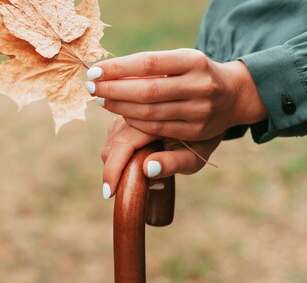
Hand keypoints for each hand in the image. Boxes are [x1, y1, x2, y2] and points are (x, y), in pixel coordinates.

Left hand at [85, 49, 266, 140]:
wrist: (234, 94)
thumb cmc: (194, 73)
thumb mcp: (180, 60)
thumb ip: (150, 67)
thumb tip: (108, 72)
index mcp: (193, 61)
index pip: (148, 63)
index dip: (117, 68)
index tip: (93, 71)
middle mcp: (199, 85)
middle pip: (146, 91)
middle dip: (113, 90)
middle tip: (90, 87)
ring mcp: (200, 111)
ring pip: (150, 113)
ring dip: (119, 107)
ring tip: (100, 98)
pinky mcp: (197, 132)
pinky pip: (157, 128)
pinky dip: (135, 121)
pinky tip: (121, 113)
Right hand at [101, 116, 222, 198]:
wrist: (199, 116)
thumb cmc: (199, 140)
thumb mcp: (193, 156)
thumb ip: (172, 163)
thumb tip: (147, 169)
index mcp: (151, 120)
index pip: (122, 145)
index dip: (113, 170)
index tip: (110, 192)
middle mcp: (134, 115)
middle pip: (111, 148)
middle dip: (117, 171)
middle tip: (145, 186)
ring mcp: (125, 116)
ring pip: (109, 145)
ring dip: (119, 164)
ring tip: (146, 171)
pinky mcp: (122, 120)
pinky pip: (112, 141)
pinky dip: (119, 155)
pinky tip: (139, 159)